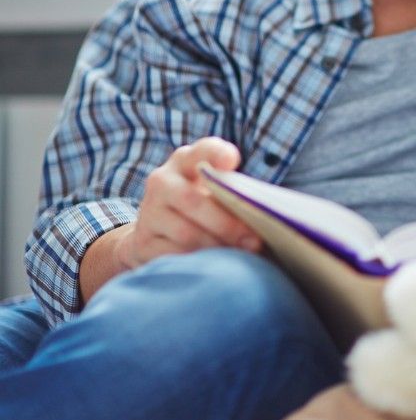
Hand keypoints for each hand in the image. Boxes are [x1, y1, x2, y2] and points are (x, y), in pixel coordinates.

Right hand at [113, 138, 262, 270]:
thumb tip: (268, 215)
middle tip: (255, 241)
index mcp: (187, 161)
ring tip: (241, 257)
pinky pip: (174, 256)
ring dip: (217, 247)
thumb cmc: (202, 207)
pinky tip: (214, 268)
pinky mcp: (143, 242)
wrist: (156, 232)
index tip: (232, 162)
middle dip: (228, 224)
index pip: (203, 150)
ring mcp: (149, 212)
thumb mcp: (215, 191)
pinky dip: (198, 263)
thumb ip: (235, 194)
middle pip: (193, 201)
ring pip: (186, 233)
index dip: (217, 154)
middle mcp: (163, 181)